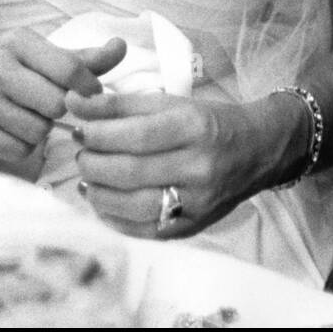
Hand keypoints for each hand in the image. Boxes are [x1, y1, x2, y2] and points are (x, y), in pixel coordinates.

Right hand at [0, 30, 125, 172]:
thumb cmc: (0, 62)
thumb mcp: (35, 51)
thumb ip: (81, 57)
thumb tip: (121, 47)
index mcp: (17, 43)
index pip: (70, 68)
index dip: (90, 88)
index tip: (93, 96)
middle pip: (56, 104)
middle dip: (62, 111)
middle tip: (54, 107)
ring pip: (37, 131)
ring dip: (42, 130)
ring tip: (29, 116)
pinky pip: (16, 150)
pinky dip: (23, 146)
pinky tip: (13, 130)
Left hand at [67, 89, 305, 238]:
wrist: (258, 150)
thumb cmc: (210, 121)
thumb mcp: (173, 103)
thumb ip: (121, 104)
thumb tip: (74, 101)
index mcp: (194, 127)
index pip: (135, 135)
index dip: (99, 134)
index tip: (79, 129)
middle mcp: (198, 166)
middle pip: (130, 171)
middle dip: (93, 163)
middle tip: (81, 154)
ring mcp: (197, 201)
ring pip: (133, 205)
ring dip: (99, 193)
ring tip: (87, 178)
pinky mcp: (193, 226)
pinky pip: (144, 229)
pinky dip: (115, 217)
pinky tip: (104, 201)